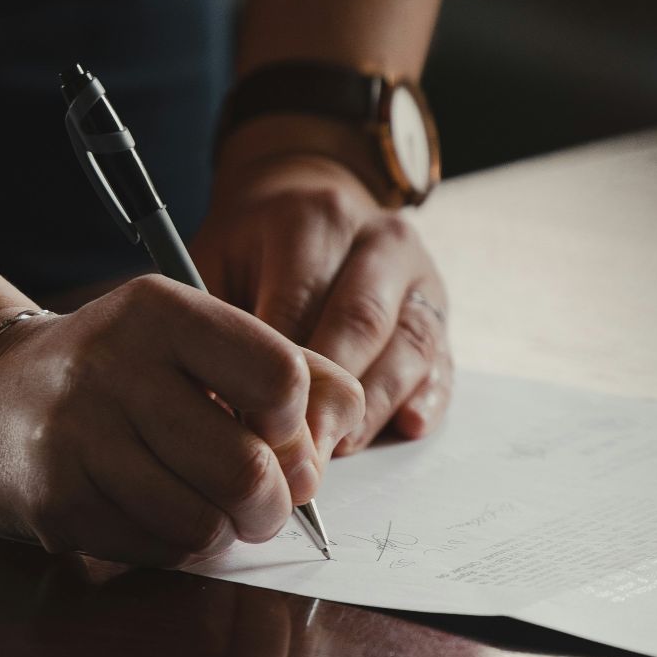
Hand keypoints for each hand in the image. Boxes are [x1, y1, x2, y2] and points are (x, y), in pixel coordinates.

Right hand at [0, 275, 364, 564]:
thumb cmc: (118, 372)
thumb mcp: (193, 338)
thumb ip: (284, 367)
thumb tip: (340, 433)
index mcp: (160, 312)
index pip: (280, 377)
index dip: (298, 425)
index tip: (278, 433)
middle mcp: (114, 367)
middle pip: (248, 469)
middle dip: (273, 504)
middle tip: (263, 501)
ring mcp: (78, 437)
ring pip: (205, 523)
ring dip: (224, 531)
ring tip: (208, 507)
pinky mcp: (57, 501)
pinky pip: (158, 551)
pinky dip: (175, 546)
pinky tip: (154, 513)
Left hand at [192, 152, 451, 453]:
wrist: (309, 203)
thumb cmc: (253, 249)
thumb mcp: (216, 261)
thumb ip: (217, 324)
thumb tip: (213, 406)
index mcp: (315, 220)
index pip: (299, 303)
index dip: (278, 373)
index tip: (254, 427)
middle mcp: (379, 240)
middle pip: (361, 325)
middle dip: (329, 397)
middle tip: (299, 454)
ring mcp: (419, 275)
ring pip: (408, 346)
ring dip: (374, 406)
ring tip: (338, 449)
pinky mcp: (440, 311)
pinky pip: (442, 360)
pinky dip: (428, 397)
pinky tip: (406, 426)